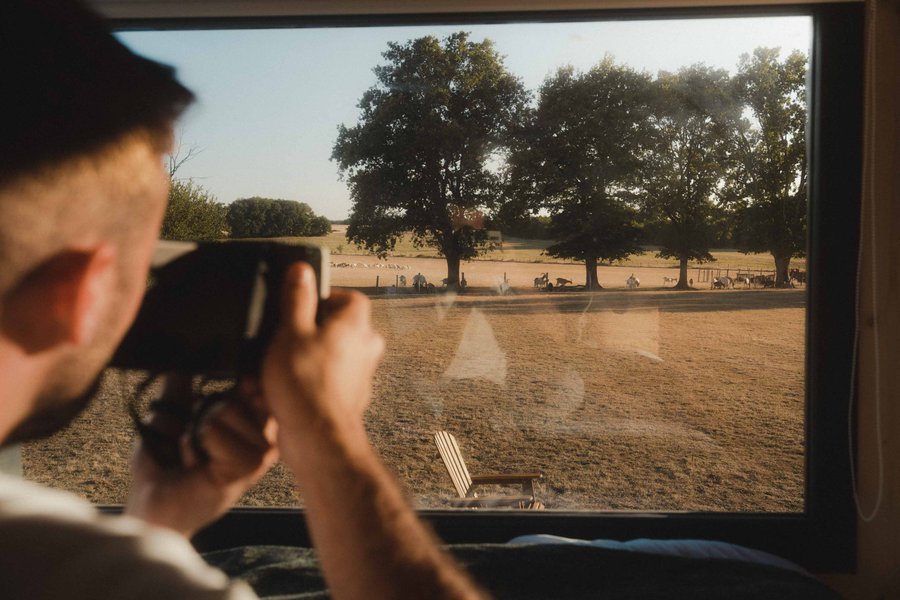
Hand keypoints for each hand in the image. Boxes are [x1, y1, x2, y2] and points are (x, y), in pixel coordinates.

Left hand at [126, 376, 278, 536]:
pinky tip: (195, 467)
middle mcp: (262, 439)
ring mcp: (259, 454)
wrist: (153, 506)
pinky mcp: (248, 466)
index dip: (243, 385)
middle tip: (197, 444)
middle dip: (207, 414)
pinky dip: (194, 446)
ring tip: (195, 457)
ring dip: (198, 432)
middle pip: (238, 395)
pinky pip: (215, 431)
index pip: (258, 389)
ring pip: (228, 410)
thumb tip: (180, 364)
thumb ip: (179, 393)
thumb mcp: (170, 421)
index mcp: (252, 428)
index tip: (232, 388)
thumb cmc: (163, 470)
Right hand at [260, 262, 384, 463]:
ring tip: (268, 372)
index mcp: (356, 324)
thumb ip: (297, 299)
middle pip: (335, 327)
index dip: (321, 299)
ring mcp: (360, 374)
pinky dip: (302, 384)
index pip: (348, 297)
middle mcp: (365, 346)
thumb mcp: (291, 331)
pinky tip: (274, 394)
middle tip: (278, 342)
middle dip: (304, 334)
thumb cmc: (305, 383)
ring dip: (298, 361)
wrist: (318, 439)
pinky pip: (322, 381)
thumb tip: (302, 270)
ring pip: (326, 356)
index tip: (296, 307)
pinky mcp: (348, 397)